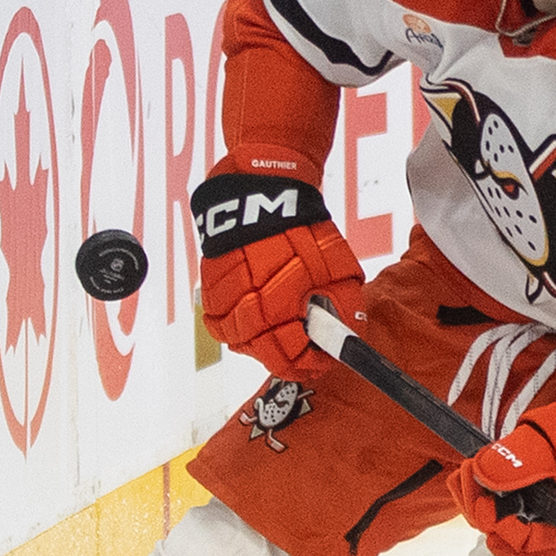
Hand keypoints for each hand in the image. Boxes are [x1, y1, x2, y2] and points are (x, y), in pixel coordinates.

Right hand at [191, 148, 366, 377]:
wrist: (261, 190)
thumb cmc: (303, 227)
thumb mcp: (338, 265)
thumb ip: (344, 304)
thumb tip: (346, 339)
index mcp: (283, 299)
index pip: (290, 355)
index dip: (308, 365)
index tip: (319, 363)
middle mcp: (249, 301)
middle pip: (261, 352)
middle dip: (284, 357)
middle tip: (300, 352)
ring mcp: (225, 294)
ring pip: (235, 339)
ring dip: (257, 343)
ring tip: (277, 333)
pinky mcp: (209, 284)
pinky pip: (216, 320)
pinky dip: (232, 325)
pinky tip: (251, 318)